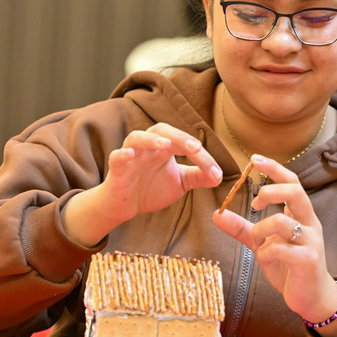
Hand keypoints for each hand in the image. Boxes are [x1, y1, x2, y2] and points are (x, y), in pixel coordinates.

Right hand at [63, 123, 221, 245]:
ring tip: (165, 145)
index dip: (201, 156)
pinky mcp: (117, 168)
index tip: (215, 173)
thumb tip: (219, 175)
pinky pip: (117, 156)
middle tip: (195, 149)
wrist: (126, 206)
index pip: (185, 142)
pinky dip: (123, 154)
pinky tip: (129, 155)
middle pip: (163, 130)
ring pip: (137, 137)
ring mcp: (131, 155)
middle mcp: (148, 146)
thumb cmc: (151, 189)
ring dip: (151, 139)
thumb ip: (198, 177)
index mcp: (165, 147)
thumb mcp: (180, 183)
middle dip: (180, 138)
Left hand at [212, 155, 336, 327]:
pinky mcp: (308, 260)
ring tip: (258, 242)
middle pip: (295, 191)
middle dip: (269, 192)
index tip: (254, 159)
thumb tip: (217, 214)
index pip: (292, 182)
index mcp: (301, 215)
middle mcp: (309, 223)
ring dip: (261, 229)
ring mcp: (310, 241)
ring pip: (282, 222)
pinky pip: (280, 249)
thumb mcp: (263, 244)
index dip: (274, 168)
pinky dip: (265, 253)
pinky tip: (265, 260)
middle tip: (255, 205)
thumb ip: (242, 229)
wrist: (312, 297)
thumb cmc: (289, 266)